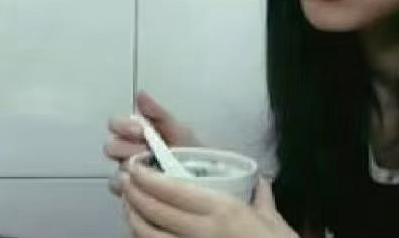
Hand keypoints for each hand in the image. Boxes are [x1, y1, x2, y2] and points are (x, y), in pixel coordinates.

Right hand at [105, 90, 200, 195]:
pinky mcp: (133, 195)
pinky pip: (123, 193)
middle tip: (146, 153)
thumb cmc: (192, 153)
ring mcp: (130, 175)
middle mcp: (128, 153)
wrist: (208, 180)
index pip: (115, 124)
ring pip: (116, 171)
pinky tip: (148, 187)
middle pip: (111, 147)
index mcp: (137, 133)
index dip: (123, 126)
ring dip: (132, 171)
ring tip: (152, 173)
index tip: (140, 131)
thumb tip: (141, 94)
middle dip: (127, 149)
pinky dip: (133, 190)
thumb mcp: (179, 131)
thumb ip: (158, 113)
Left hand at [121, 163, 297, 237]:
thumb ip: (262, 199)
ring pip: (150, 236)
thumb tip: (260, 182)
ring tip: (127, 204)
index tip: (136, 168)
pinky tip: (141, 232)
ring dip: (133, 219)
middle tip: (124, 180)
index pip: (174, 191)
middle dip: (133, 194)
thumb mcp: (274, 221)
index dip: (148, 179)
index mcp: (223, 211)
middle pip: (155, 212)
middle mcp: (203, 232)